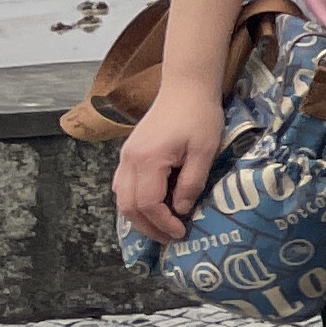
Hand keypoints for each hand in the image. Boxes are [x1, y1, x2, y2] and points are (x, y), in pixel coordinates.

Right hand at [114, 82, 229, 243]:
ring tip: (162, 227)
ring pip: (121, 197)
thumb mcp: (204, 151)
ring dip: (139, 217)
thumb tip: (182, 210)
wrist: (185, 88)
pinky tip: (152, 207)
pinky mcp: (129, 153)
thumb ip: (191, 183)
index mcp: (148, 161)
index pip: (147, 204)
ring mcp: (126, 157)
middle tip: (170, 238)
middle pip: (128, 206)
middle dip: (148, 227)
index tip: (180, 233)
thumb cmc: (199, 117)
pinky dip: (134, 201)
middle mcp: (129, 161)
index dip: (162, 223)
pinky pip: (122, 185)